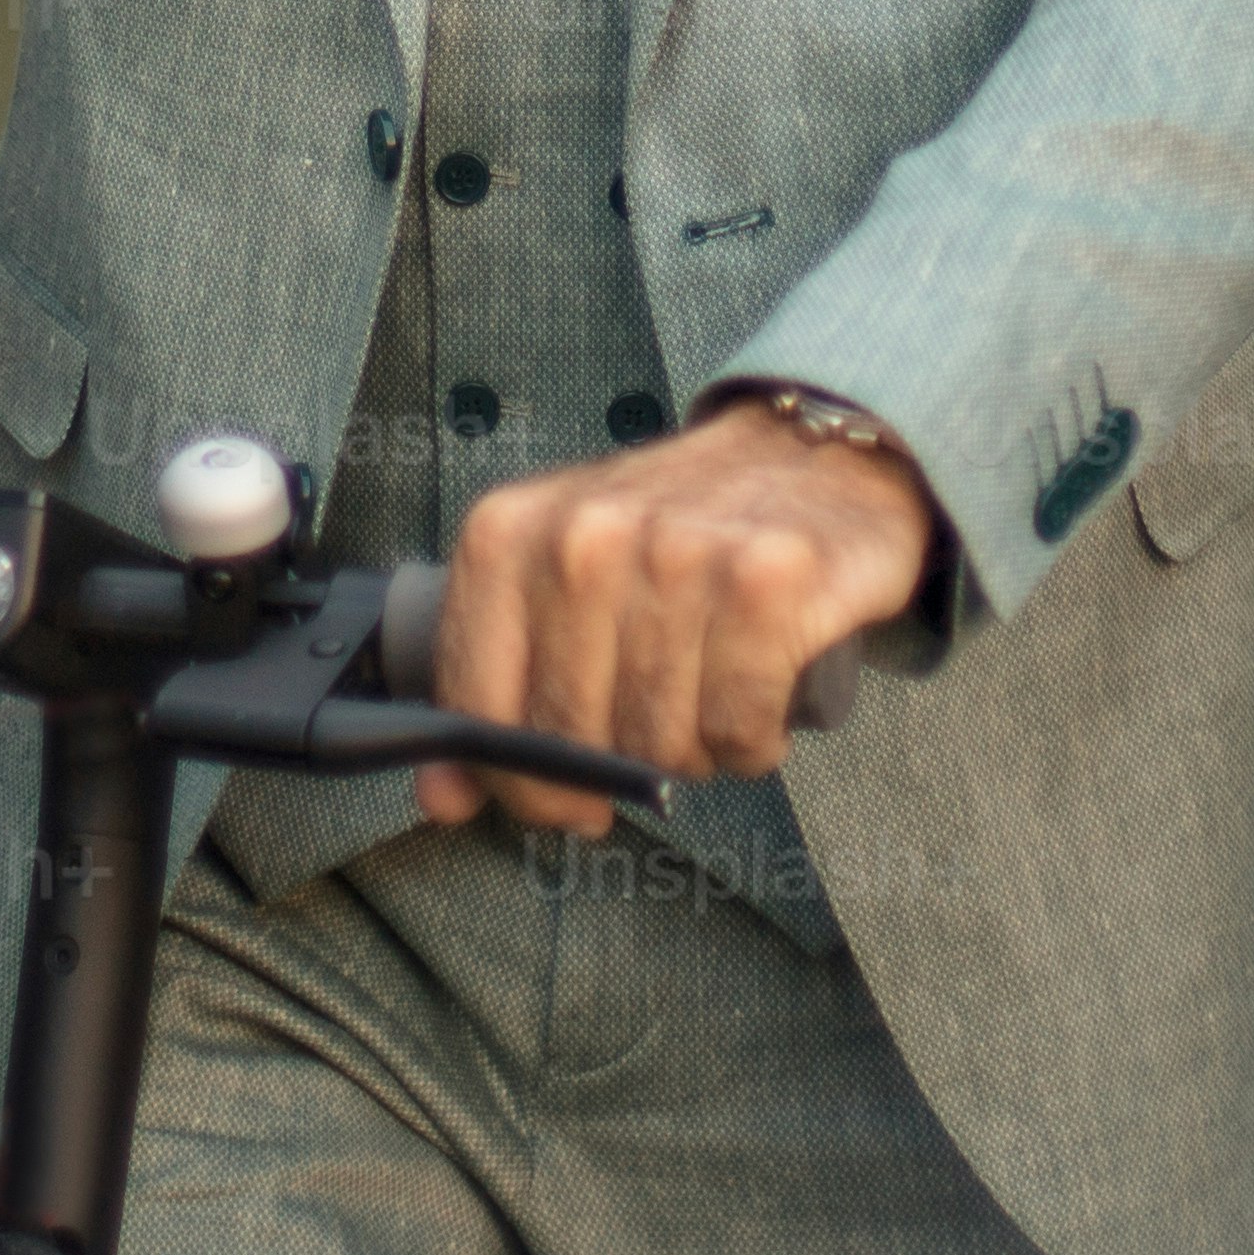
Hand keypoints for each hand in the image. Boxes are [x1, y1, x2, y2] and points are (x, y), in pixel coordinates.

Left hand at [417, 394, 936, 835]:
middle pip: (572, 737)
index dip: (516, 778)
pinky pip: (737, 731)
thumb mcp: (559, 583)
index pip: (478, 704)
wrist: (811, 456)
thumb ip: (494, 687)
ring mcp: (678, 553)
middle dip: (617, 768)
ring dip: (692, 752)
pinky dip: (753, 741)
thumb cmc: (676, 533)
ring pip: (658, 744)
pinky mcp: (769, 578)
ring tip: (710, 695)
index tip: (558, 796)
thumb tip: (442, 799)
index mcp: (509, 532)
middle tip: (656, 730)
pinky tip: (759, 697)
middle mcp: (586, 536)